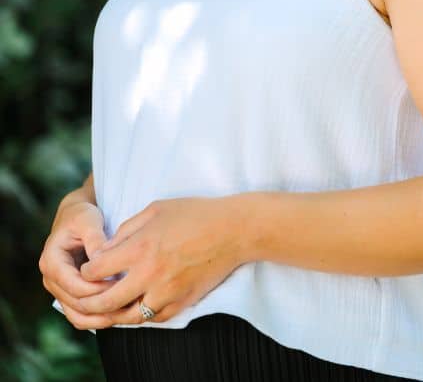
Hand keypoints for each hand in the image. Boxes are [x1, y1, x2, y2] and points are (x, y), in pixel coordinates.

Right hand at [38, 200, 121, 329]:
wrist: (77, 218)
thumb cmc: (82, 216)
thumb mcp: (88, 221)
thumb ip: (94, 239)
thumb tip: (101, 260)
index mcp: (51, 261)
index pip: (74, 285)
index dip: (97, 289)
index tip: (122, 284)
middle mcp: (51, 280)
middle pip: (75, 304)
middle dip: (102, 307)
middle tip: (129, 303)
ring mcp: (59, 290)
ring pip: (77, 316)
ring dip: (100, 319)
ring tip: (126, 313)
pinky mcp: (70, 295)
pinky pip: (82, 315)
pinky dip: (98, 319)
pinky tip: (120, 315)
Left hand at [75, 195, 247, 326]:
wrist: (232, 231)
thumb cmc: (194, 214)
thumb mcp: (156, 209)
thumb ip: (127, 229)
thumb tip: (106, 248)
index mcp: (140, 247)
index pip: (97, 270)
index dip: (86, 271)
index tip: (87, 269)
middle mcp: (150, 274)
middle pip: (107, 301)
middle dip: (89, 302)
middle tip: (84, 300)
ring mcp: (166, 292)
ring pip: (129, 317)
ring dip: (113, 316)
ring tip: (106, 311)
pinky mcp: (182, 302)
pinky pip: (154, 319)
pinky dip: (141, 317)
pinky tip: (135, 309)